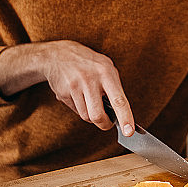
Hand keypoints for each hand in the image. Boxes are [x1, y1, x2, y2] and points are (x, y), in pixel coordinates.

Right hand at [0, 40, 134, 133]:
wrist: (59, 54)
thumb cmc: (89, 63)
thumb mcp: (106, 68)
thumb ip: (114, 88)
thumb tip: (121, 114)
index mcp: (106, 73)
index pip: (118, 100)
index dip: (125, 117)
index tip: (129, 131)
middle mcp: (90, 80)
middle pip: (97, 116)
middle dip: (104, 124)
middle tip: (107, 122)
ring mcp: (75, 86)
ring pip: (86, 116)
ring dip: (90, 114)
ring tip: (89, 99)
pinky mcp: (63, 93)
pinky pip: (75, 111)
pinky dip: (79, 108)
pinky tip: (78, 95)